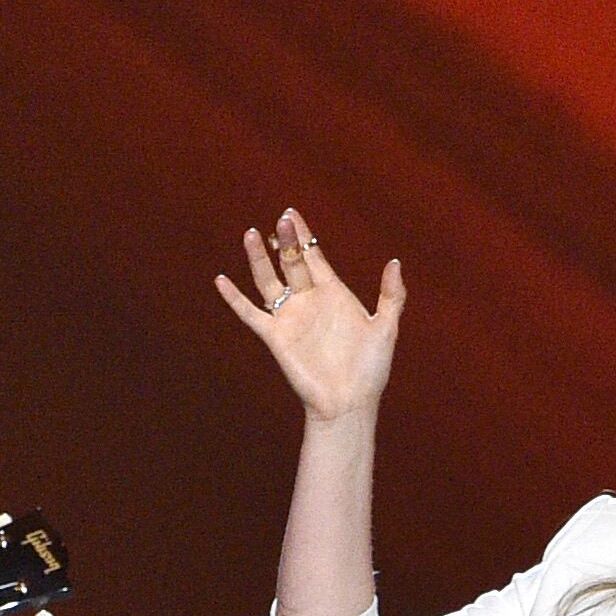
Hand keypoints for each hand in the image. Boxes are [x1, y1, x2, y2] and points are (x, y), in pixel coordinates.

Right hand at [215, 209, 405, 425]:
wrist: (347, 402)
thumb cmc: (369, 369)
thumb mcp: (385, 328)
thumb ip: (392, 296)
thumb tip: (394, 262)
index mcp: (333, 294)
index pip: (314, 256)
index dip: (304, 235)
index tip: (292, 213)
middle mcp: (308, 301)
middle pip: (291, 262)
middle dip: (286, 240)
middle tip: (280, 219)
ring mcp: (289, 317)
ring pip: (268, 281)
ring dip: (259, 259)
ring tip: (250, 234)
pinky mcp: (274, 337)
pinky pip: (249, 313)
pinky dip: (234, 298)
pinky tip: (221, 280)